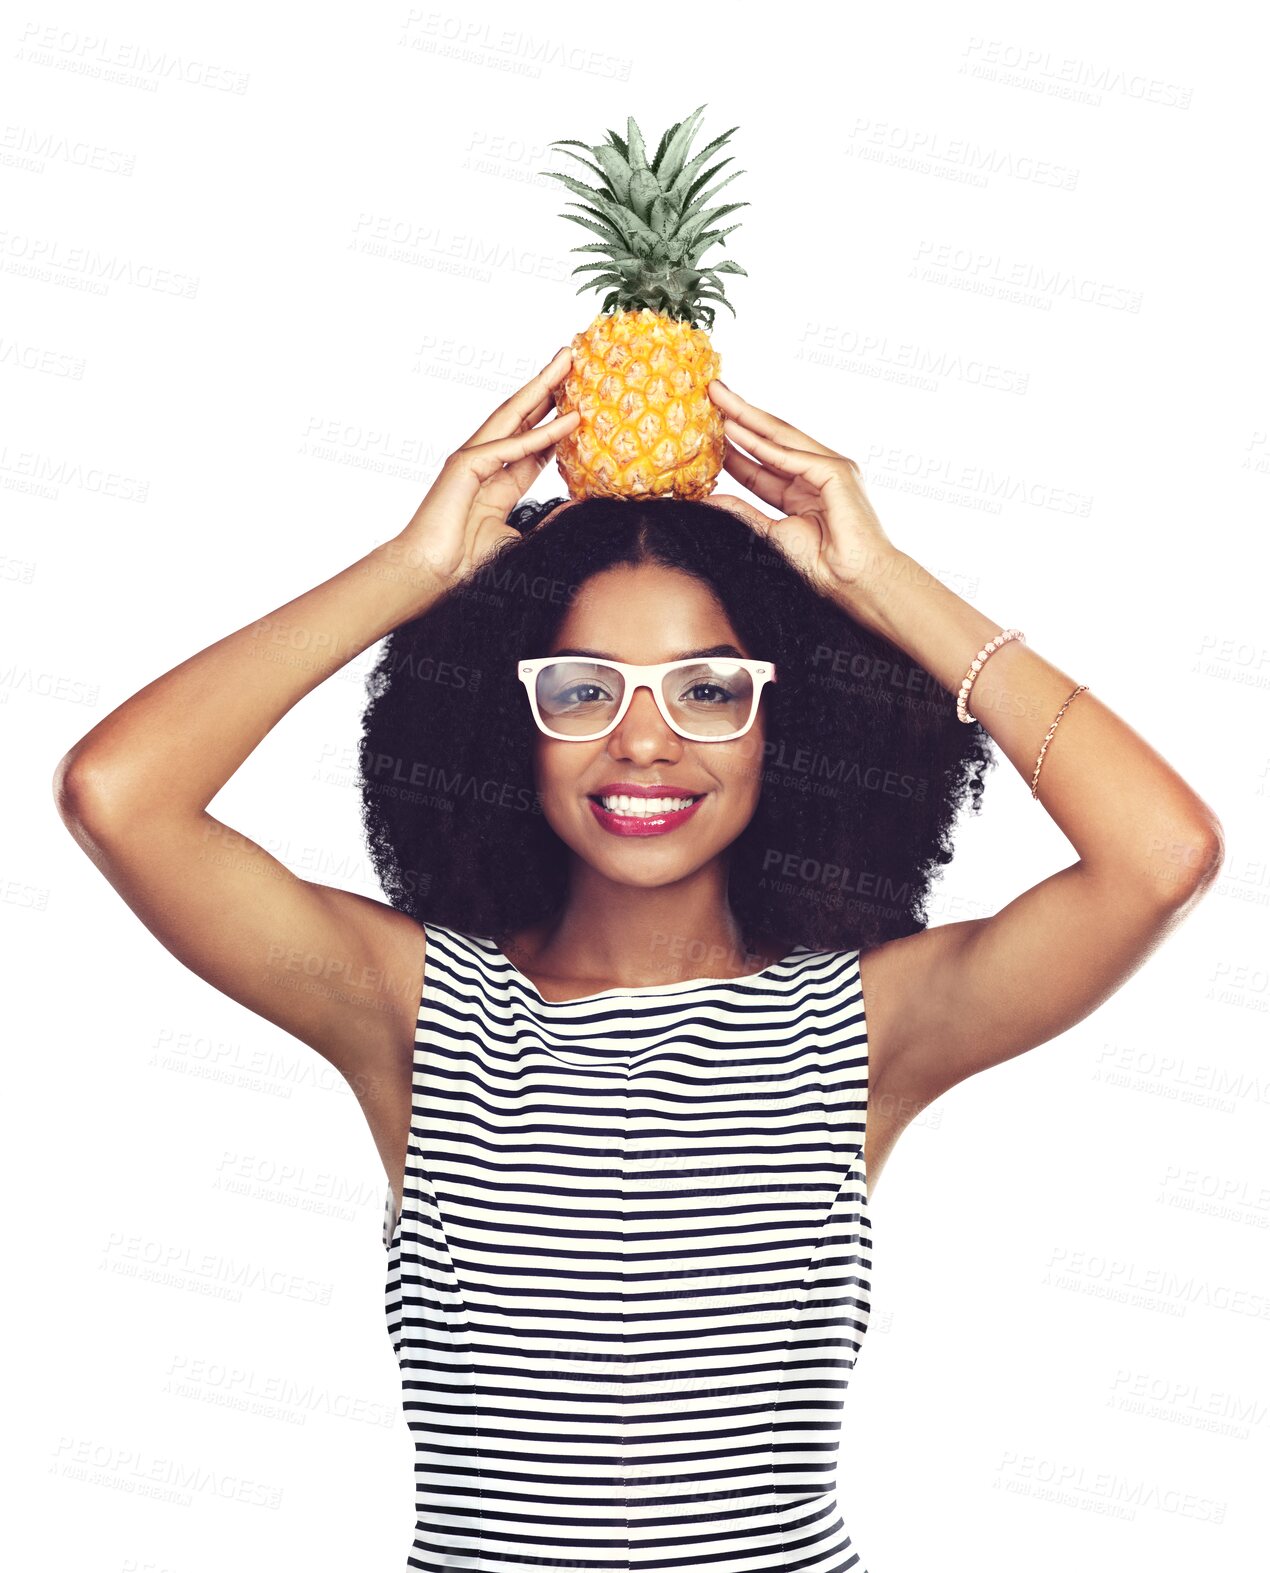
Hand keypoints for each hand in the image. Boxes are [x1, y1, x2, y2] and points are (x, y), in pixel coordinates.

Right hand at [397, 348, 578, 583]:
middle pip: (524, 416)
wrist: (431, 574)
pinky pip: (510, 447)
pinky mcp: (465, 466)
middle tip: (574, 358)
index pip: (534, 443)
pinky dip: (540, 434)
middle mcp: (485, 462)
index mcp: (497, 480)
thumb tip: (576, 510)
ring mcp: (472, 460)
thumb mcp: (520, 538)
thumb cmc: (465, 562)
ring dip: (543, 388)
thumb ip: (546, 522)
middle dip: (549, 387)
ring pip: (514, 415)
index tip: (582, 401)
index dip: (556, 420)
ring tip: (567, 363)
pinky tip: (568, 420)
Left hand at [705, 380, 899, 595]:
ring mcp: (830, 469)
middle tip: (711, 393)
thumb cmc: (821, 567)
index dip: (735, 446)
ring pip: (780, 438)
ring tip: (718, 398)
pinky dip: (763, 444)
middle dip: (740, 417)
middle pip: (770, 440)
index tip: (705, 430)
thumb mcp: (770, 534)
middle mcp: (816, 474)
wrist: (855, 581)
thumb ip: (743, 513)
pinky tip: (736, 429)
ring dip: (748, 417)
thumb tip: (709, 500)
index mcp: (803, 492)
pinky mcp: (837, 472)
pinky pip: (792, 456)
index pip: (762, 463)